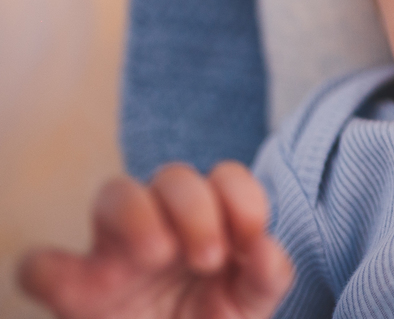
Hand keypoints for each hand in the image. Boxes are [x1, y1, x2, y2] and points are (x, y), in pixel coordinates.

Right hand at [18, 161, 292, 318]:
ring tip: (160, 255)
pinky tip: (89, 292)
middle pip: (172, 176)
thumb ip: (267, 274)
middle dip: (196, 207)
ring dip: (140, 216)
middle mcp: (162, 224)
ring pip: (114, 193)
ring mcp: (115, 252)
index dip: (241, 194)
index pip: (224, 178)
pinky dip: (51, 269)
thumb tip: (263, 249)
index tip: (251, 238)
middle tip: (208, 258)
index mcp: (209, 222)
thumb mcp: (251, 302)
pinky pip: (41, 264)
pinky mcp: (74, 291)